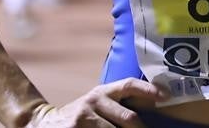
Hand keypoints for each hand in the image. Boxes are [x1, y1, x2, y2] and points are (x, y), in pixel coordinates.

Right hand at [29, 79, 163, 126]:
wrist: (43, 123)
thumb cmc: (80, 116)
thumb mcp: (96, 104)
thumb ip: (117, 105)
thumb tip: (144, 117)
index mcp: (101, 92)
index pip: (128, 85)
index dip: (148, 90)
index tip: (166, 96)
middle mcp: (93, 101)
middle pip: (129, 118)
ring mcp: (83, 118)